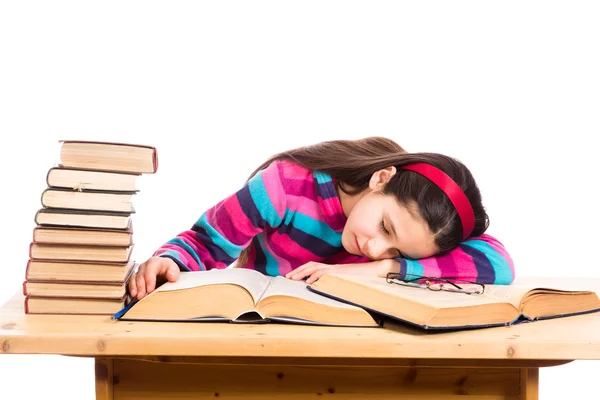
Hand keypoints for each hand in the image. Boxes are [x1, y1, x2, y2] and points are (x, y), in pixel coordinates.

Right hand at [128, 257, 179, 299]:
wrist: (164, 267)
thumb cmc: (168, 269)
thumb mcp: (174, 268)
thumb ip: (173, 272)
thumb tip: (172, 277)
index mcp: (154, 262)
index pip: (150, 270)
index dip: (149, 280)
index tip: (150, 290)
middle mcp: (145, 265)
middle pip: (141, 275)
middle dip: (141, 286)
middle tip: (142, 296)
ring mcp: (139, 271)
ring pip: (135, 278)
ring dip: (135, 288)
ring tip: (136, 296)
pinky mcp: (136, 276)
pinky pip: (132, 281)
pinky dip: (132, 288)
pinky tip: (133, 295)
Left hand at [285, 259, 399, 283]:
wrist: (377, 271)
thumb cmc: (363, 278)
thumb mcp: (346, 281)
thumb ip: (336, 283)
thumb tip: (326, 290)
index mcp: (333, 269)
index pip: (314, 266)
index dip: (302, 270)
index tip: (292, 276)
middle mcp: (333, 267)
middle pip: (311, 265)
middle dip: (298, 271)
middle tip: (287, 277)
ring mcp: (337, 270)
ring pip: (315, 268)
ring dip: (303, 273)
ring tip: (293, 279)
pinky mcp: (341, 273)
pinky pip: (326, 273)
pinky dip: (316, 277)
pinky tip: (309, 282)